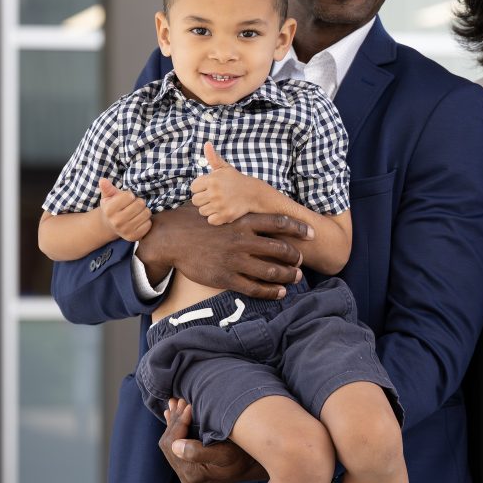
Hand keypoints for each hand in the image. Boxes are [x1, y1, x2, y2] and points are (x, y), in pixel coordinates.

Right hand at [99, 177, 151, 240]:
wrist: (110, 226)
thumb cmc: (112, 207)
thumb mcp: (108, 197)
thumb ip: (108, 188)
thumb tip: (103, 180)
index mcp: (108, 210)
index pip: (130, 196)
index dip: (130, 195)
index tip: (126, 199)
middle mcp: (116, 222)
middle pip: (140, 204)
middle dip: (138, 202)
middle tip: (133, 205)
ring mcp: (125, 231)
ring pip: (146, 213)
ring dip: (144, 211)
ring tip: (136, 212)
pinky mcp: (133, 237)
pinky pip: (148, 224)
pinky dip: (146, 221)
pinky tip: (138, 220)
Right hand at [137, 204, 308, 298]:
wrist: (170, 238)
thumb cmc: (194, 219)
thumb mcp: (217, 204)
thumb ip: (235, 202)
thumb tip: (246, 190)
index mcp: (242, 220)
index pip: (278, 222)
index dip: (298, 228)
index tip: (311, 233)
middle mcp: (242, 240)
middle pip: (280, 248)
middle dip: (295, 256)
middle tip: (301, 260)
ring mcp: (234, 260)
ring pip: (270, 271)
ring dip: (287, 275)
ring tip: (295, 277)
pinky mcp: (225, 277)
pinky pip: (254, 288)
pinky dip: (270, 291)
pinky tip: (279, 292)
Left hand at [160, 398, 266, 482]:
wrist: (256, 464)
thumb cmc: (244, 455)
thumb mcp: (227, 454)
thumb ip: (199, 452)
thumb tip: (174, 445)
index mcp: (192, 474)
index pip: (172, 445)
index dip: (178, 423)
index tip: (189, 405)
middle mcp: (186, 476)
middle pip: (168, 443)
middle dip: (174, 420)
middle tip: (181, 400)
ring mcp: (187, 472)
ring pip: (170, 442)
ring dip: (173, 422)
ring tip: (175, 402)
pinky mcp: (190, 466)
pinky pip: (175, 445)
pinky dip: (174, 427)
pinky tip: (172, 413)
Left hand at [191, 143, 267, 225]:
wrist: (254, 193)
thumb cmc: (236, 180)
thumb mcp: (225, 168)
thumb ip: (213, 157)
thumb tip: (206, 144)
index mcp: (212, 180)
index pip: (193, 188)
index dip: (200, 189)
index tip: (209, 189)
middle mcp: (214, 192)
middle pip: (195, 201)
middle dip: (203, 200)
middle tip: (214, 197)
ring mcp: (220, 205)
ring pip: (202, 212)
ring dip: (209, 209)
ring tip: (219, 204)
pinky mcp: (225, 215)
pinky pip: (210, 220)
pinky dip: (215, 218)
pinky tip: (222, 211)